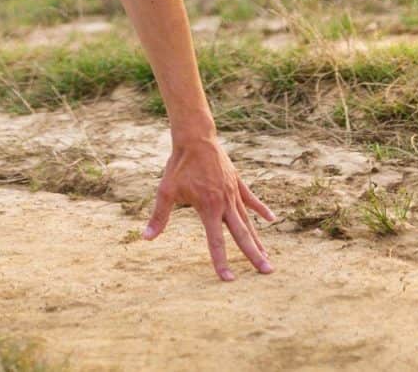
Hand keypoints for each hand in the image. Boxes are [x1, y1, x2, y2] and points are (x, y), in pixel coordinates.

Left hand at [142, 136, 275, 280]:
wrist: (195, 138)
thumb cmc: (179, 165)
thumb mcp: (166, 191)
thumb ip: (159, 216)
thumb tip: (146, 238)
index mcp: (209, 208)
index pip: (216, 241)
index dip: (221, 262)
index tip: (229, 279)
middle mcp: (225, 203)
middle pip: (242, 234)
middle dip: (254, 255)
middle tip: (267, 272)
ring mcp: (233, 193)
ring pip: (248, 220)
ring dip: (258, 239)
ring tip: (268, 256)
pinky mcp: (237, 182)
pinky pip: (251, 198)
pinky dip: (261, 209)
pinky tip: (271, 219)